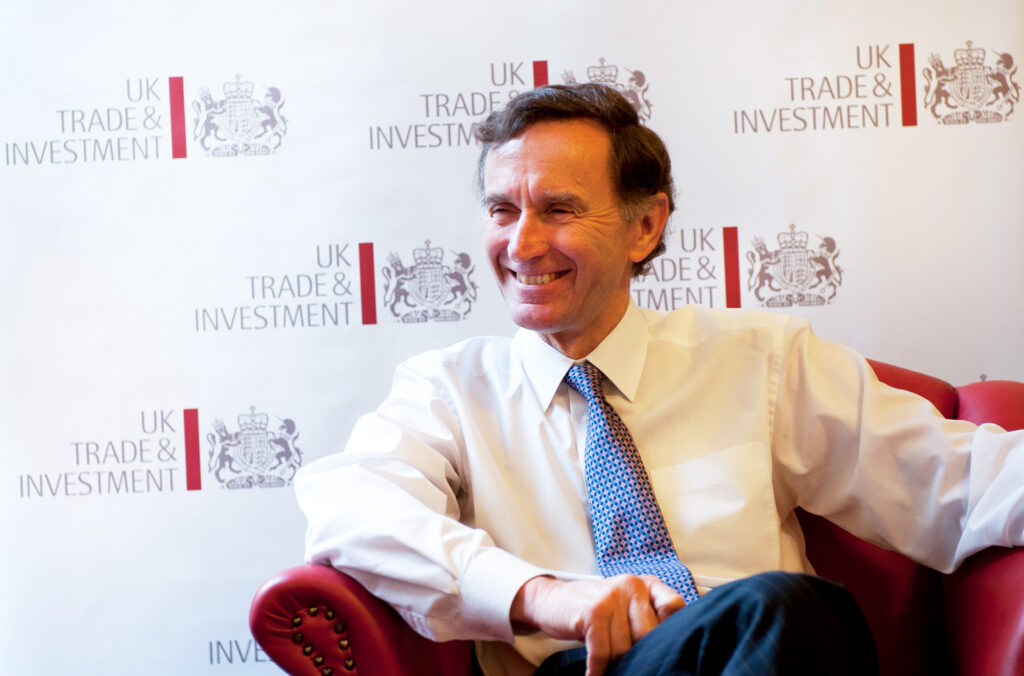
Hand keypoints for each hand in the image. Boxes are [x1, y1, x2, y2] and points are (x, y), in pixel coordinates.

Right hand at [510, 574, 685, 675]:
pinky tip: (593, 674)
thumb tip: (671, 652)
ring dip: (614, 663)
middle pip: (648, 635)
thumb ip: (648, 620)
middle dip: (637, 655)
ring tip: (608, 665)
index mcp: (645, 584)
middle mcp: (632, 585)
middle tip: (629, 665)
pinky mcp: (592, 612)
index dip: (671, 631)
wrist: (552, 600)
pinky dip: (597, 669)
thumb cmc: (595, 611)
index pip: (673, 607)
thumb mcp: (625, 607)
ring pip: (624, 648)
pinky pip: (602, 652)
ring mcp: (611, 596)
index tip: (662, 649)